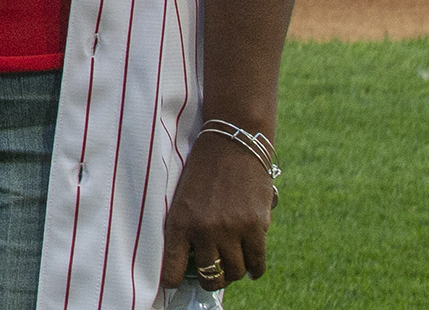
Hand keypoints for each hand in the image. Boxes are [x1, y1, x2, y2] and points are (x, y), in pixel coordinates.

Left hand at [160, 133, 273, 288]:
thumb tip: (190, 260)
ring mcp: (231, 230)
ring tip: (232, 268)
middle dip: (210, 280)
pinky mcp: (255, 227)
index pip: (171, 269)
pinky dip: (255, 269)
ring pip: (235, 273)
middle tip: (212, 276)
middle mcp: (203, 231)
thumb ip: (185, 228)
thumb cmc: (202, 171)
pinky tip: (252, 268)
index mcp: (178, 223)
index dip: (172, 281)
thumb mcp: (182, 198)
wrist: (231, 144)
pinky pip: (257, 264)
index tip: (174, 284)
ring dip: (234, 274)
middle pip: (210, 276)